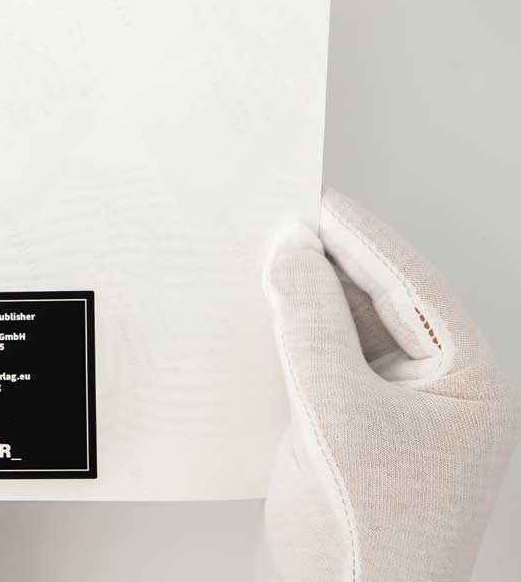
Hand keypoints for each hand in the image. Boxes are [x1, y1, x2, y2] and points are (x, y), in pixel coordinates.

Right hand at [264, 189, 520, 581]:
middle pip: (385, 299)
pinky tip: (272, 309)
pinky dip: (300, 328)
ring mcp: (402, 402)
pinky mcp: (362, 416)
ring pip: (354, 323)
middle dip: (333, 262)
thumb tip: (291, 252)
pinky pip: (332, 353)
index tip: (314, 203)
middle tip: (281, 224)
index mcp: (470, 382)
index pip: (413, 288)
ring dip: (313, 293)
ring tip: (270, 259)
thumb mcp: (335, 417)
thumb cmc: (365, 536)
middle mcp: (444, 385)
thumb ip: (311, 327)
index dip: (362, 240)